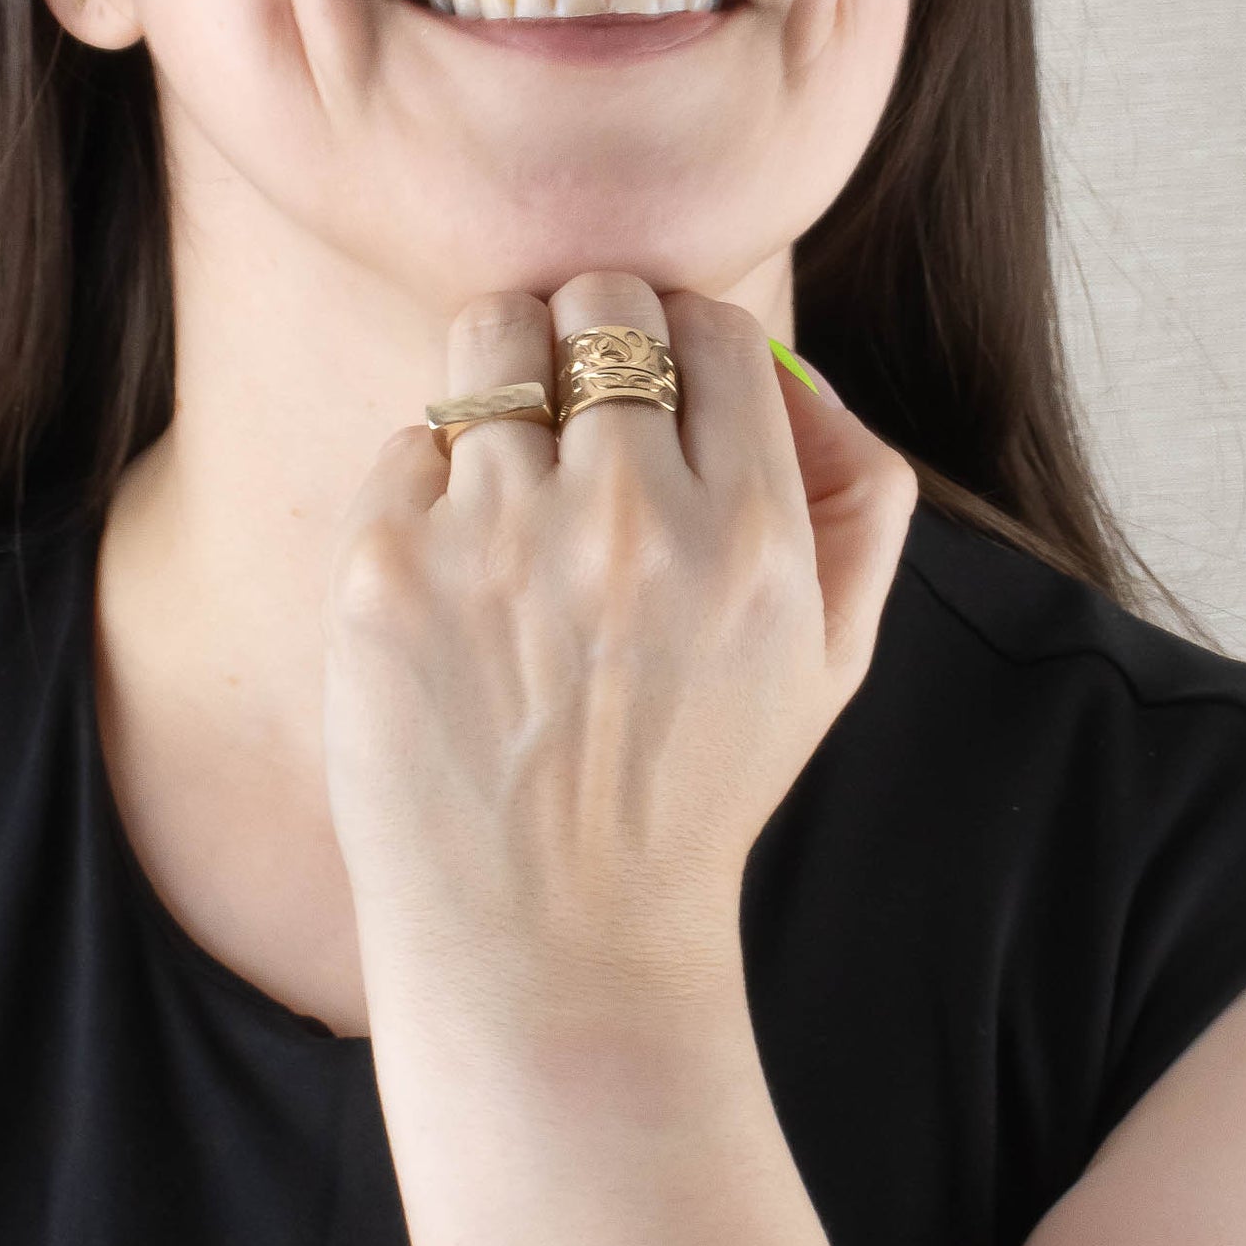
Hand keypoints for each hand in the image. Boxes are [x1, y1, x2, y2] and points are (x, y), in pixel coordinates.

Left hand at [319, 271, 918, 1039]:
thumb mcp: (833, 658)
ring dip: (501, 380)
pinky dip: (429, 484)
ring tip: (508, 467)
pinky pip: (409, 440)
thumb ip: (857, 492)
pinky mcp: (387, 568)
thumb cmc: (693, 787)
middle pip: (600, 301)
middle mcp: (630, 519)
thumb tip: (790, 362)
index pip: (713, 324)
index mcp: (755, 533)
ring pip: (490, 338)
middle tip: (577, 406)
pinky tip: (453, 573)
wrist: (554, 944)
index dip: (683, 341)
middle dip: (590, 336)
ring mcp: (499, 539)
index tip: (658, 387)